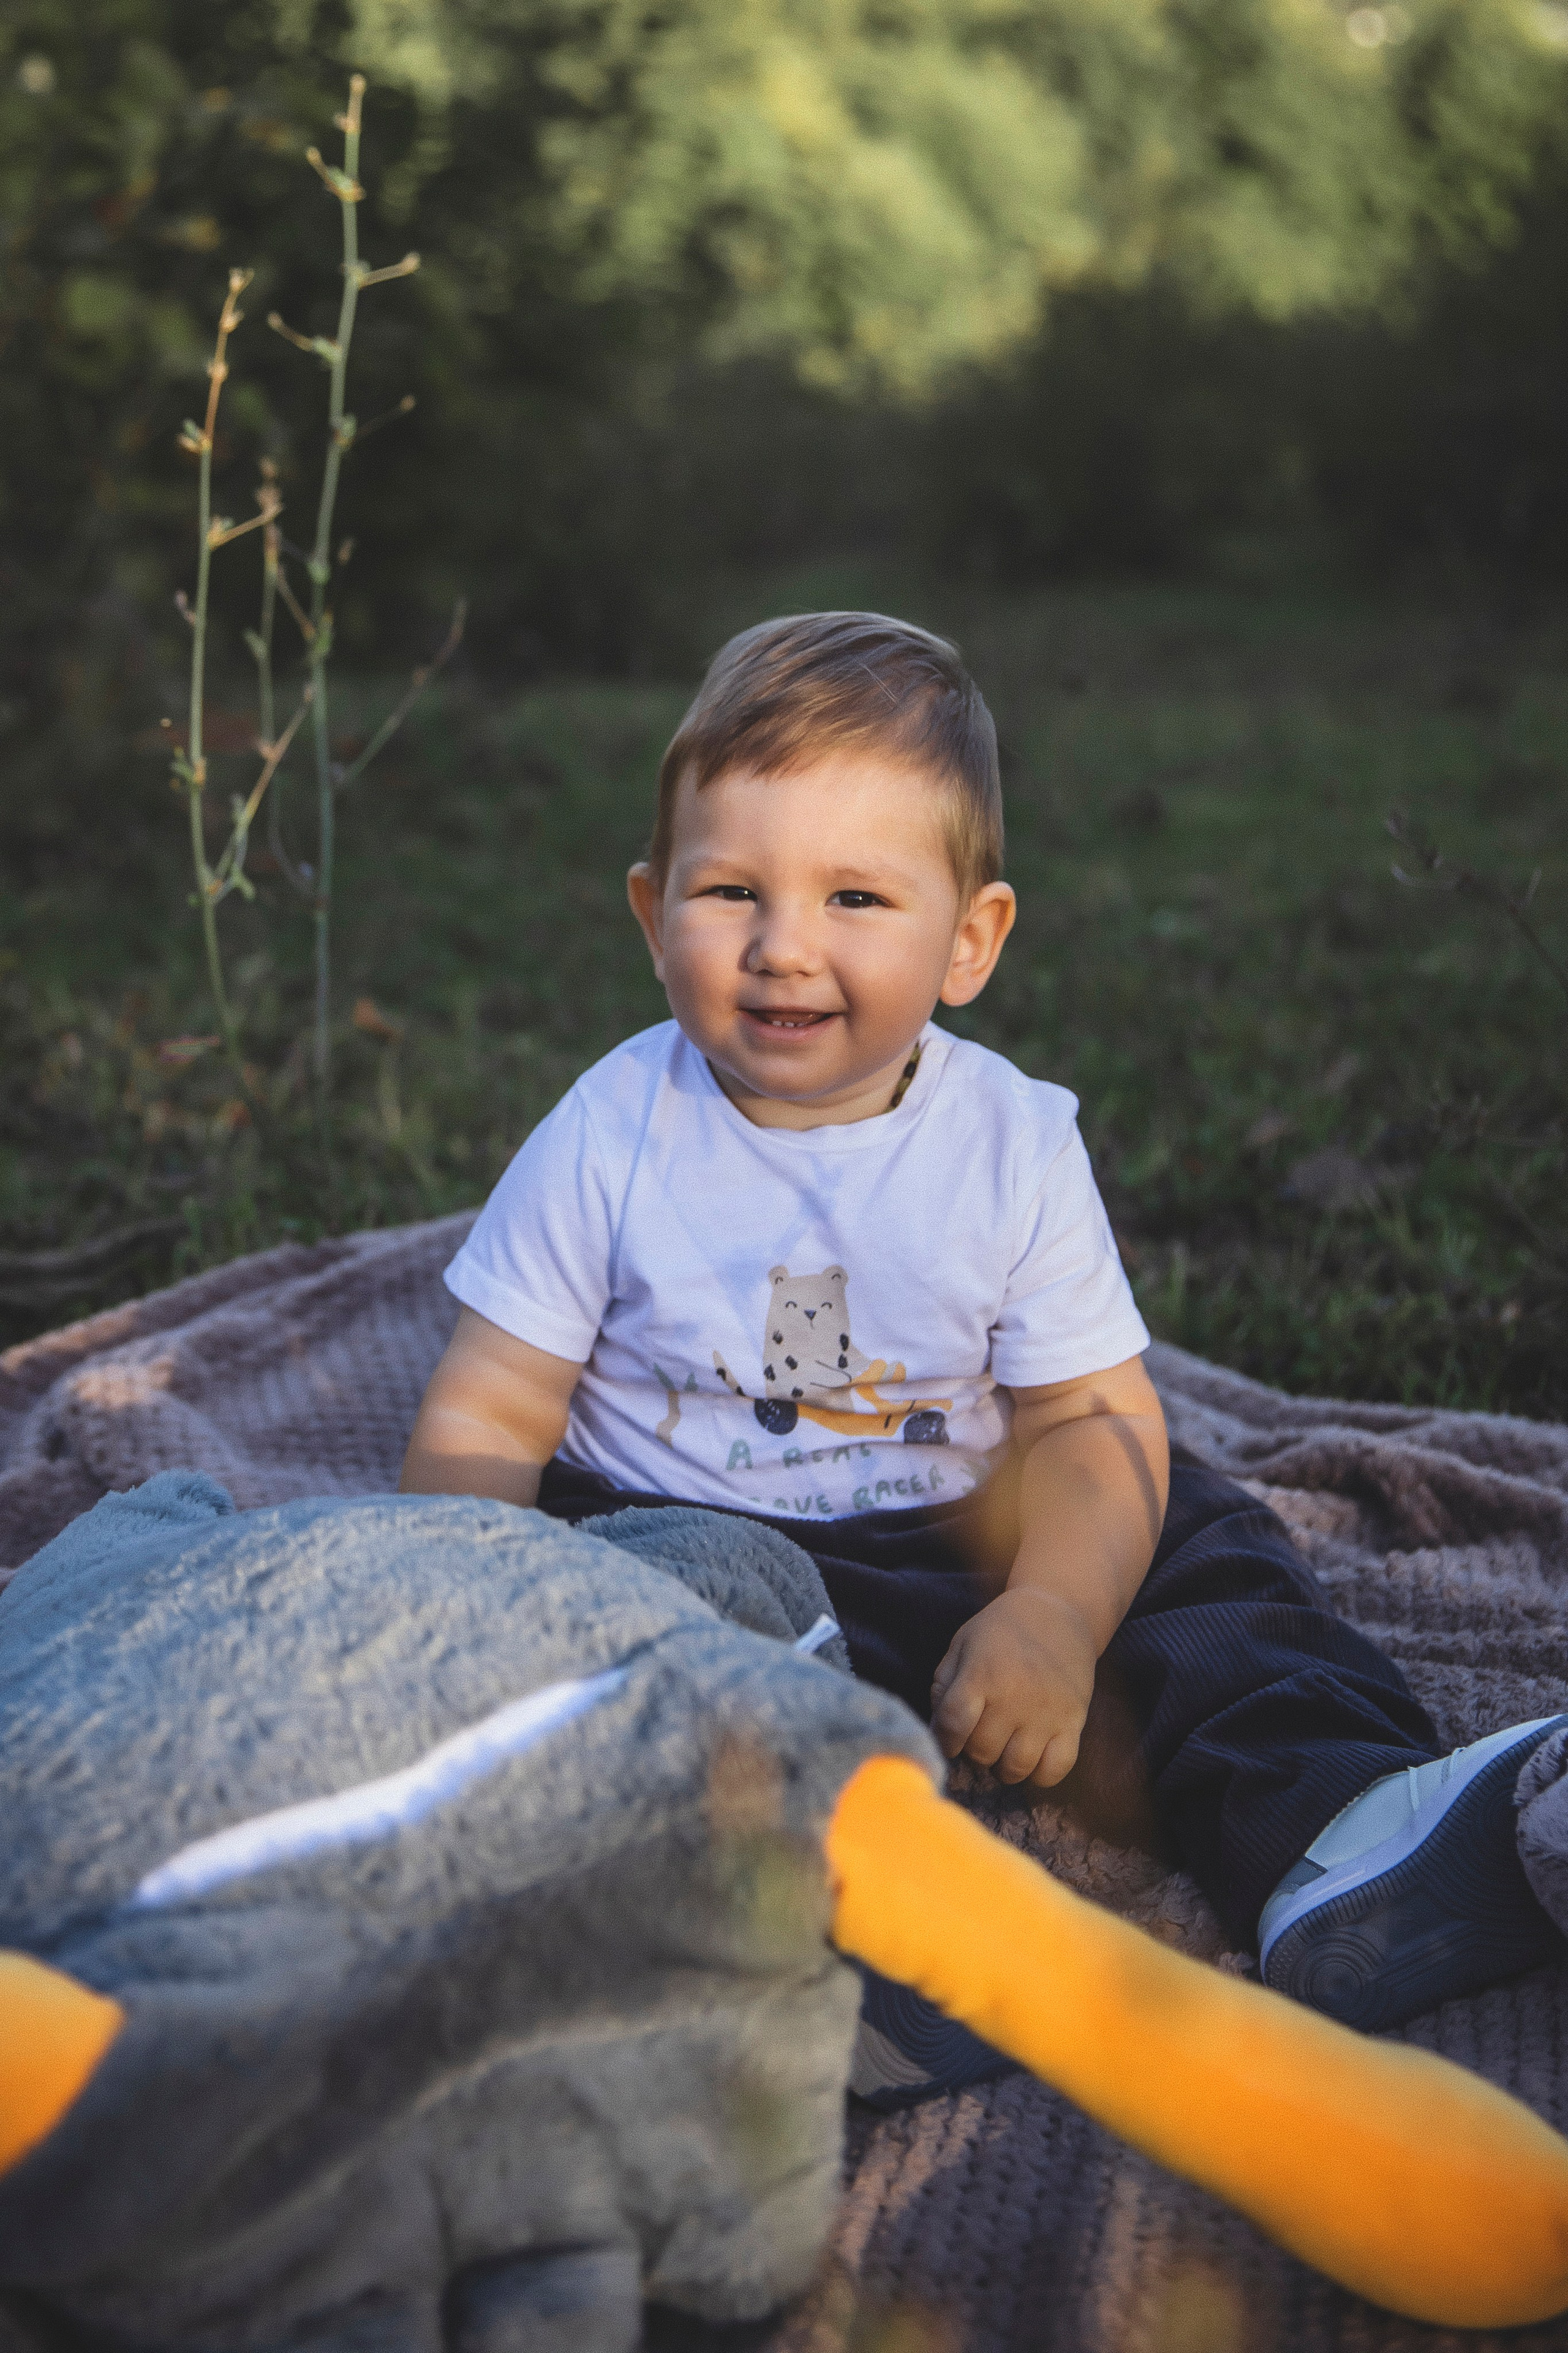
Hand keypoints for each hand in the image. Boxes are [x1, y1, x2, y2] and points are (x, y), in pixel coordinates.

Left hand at [930, 1587, 1096, 1787]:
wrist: (1055, 1612)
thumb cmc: (1000, 1631)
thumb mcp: (962, 1645)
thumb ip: (944, 1686)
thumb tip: (939, 1730)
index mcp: (981, 1675)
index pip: (952, 1725)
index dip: (944, 1741)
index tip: (949, 1740)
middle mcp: (1013, 1697)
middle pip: (982, 1751)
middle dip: (973, 1751)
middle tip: (979, 1738)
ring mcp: (1045, 1713)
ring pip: (1015, 1768)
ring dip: (1002, 1768)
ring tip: (1002, 1750)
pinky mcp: (1073, 1722)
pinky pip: (1055, 1770)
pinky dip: (1039, 1775)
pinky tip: (1031, 1758)